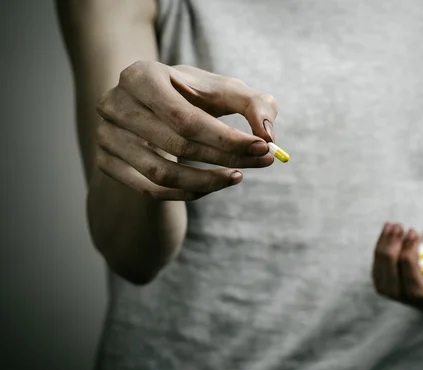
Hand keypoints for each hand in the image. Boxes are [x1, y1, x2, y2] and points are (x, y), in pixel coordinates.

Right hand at [95, 61, 278, 200]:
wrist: (154, 109)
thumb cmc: (195, 97)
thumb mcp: (225, 91)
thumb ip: (254, 104)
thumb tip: (268, 134)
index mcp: (142, 75)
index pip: (186, 118)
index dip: (226, 139)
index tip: (264, 148)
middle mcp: (116, 104)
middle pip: (176, 146)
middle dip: (226, 158)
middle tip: (263, 162)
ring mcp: (106, 135)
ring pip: (163, 175)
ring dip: (208, 182)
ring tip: (239, 176)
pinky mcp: (106, 162)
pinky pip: (152, 190)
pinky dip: (188, 193)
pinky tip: (214, 184)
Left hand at [371, 220, 422, 309]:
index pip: (416, 291)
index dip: (408, 263)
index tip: (413, 232)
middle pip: (394, 289)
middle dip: (391, 255)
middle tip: (400, 226)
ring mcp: (410, 291)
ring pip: (383, 283)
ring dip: (382, 252)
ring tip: (395, 225)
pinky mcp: (399, 278)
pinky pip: (380, 271)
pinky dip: (380, 249)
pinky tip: (390, 229)